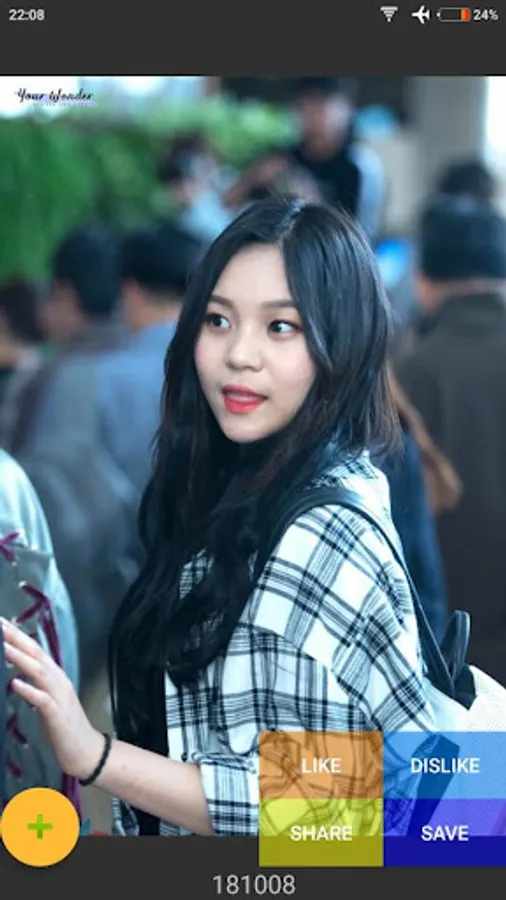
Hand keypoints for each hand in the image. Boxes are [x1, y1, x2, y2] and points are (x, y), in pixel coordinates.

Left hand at [1, 617, 104, 780]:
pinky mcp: (58, 715)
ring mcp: (59, 696)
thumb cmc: (64, 726)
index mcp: (55, 676)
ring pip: (39, 672)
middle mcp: (58, 680)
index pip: (35, 650)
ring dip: (20, 658)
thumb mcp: (47, 700)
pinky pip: (42, 700)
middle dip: (16, 638)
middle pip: (36, 654)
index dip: (18, 635)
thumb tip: (17, 674)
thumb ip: (36, 685)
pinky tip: (15, 684)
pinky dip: (29, 690)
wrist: (85, 750)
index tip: (1, 623)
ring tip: (3, 646)